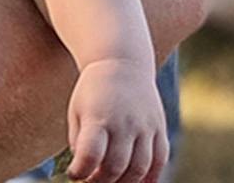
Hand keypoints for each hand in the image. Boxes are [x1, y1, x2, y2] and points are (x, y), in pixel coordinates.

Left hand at [65, 58, 165, 182]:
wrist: (122, 63)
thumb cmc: (93, 92)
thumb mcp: (77, 111)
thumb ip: (79, 142)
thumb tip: (86, 170)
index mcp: (97, 117)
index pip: (90, 155)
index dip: (81, 171)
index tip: (74, 174)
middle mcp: (124, 122)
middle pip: (115, 166)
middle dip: (101, 181)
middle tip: (92, 181)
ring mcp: (145, 126)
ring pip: (139, 168)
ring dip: (125, 182)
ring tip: (112, 181)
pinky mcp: (159, 128)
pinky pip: (160, 160)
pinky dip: (151, 177)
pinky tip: (139, 182)